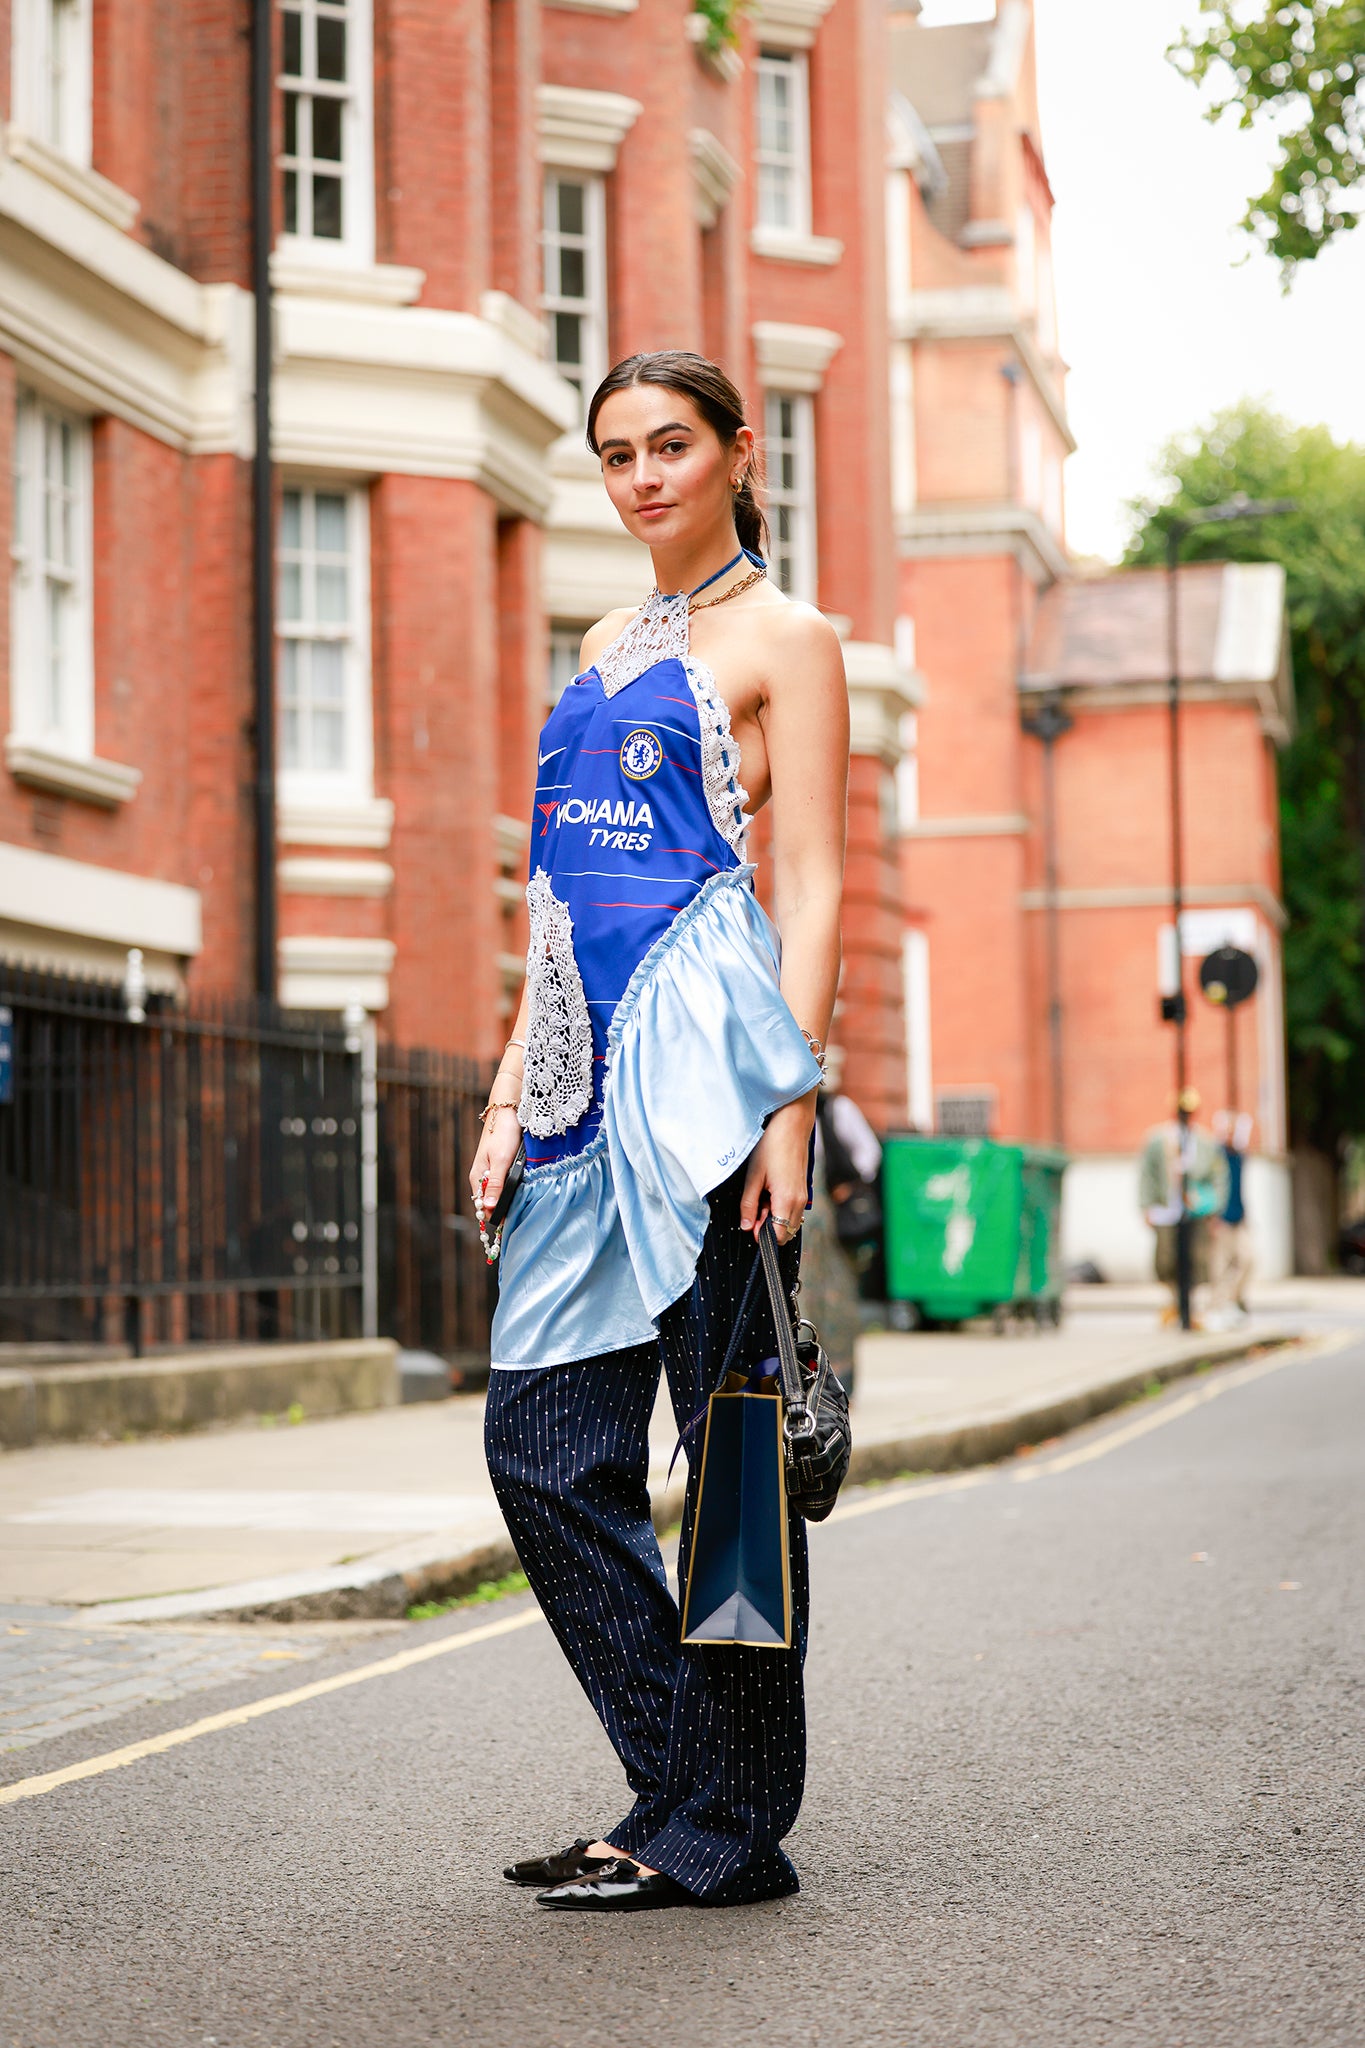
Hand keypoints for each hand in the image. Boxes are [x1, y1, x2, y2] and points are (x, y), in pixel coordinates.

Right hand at [470, 1105, 523, 1222]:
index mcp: (477, 1178)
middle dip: (502, 1209)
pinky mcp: (499, 1166)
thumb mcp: (501, 1161)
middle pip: (490, 1202)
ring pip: (497, 1193)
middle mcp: (482, 1177)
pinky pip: (503, 1184)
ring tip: (522, 1203)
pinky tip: (521, 1190)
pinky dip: (511, 1189)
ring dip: (507, 1199)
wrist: (507, 1112)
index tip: (509, 1222)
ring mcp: (490, 1172)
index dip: (495, 1216)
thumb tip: (489, 1208)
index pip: (482, 1206)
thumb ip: (496, 1185)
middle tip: (519, 1214)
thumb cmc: (503, 1135)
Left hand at [740, 1095, 815, 1245]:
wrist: (792, 1125)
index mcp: (786, 1200)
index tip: (750, 1224)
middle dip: (769, 1228)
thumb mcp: (753, 1176)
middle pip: (786, 1233)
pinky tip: (770, 1191)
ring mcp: (803, 1195)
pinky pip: (793, 1210)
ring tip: (762, 1197)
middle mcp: (799, 1201)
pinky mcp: (803, 1189)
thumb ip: (748, 1205)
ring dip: (775, 1218)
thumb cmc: (771, 1146)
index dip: (762, 1237)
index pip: (778, 1236)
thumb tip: (745, 1226)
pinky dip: (781, 1208)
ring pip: (789, 1222)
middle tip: (755, 1209)